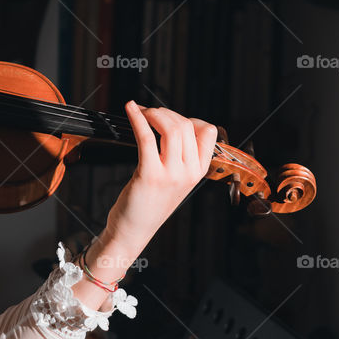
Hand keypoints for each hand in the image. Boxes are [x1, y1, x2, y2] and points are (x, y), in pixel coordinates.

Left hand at [103, 100, 216, 255]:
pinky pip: (147, 137)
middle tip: (148, 114)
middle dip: (164, 112)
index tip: (170, 117)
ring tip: (140, 113)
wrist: (133, 229)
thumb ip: (178, 155)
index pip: (208, 131)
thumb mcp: (175, 179)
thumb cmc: (149, 202)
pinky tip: (130, 109)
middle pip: (186, 125)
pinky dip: (137, 118)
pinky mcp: (149, 174)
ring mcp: (171, 174)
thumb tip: (169, 121)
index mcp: (199, 172)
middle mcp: (189, 172)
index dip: (187, 117)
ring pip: (170, 128)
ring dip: (153, 113)